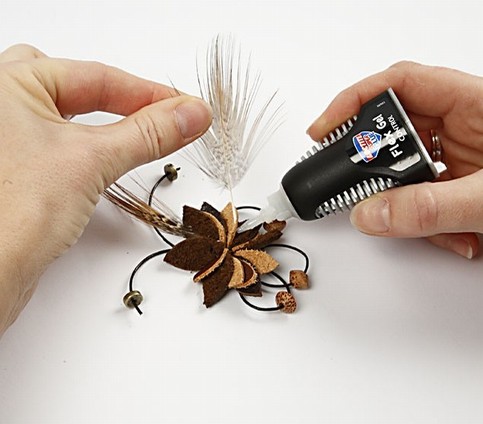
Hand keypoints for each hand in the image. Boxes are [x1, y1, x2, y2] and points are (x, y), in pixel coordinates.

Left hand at [0, 44, 211, 334]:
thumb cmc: (11, 213)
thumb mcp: (92, 160)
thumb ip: (147, 134)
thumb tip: (191, 114)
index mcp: (8, 83)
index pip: (95, 76)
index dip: (148, 93)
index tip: (185, 108)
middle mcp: (3, 108)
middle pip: (75, 87)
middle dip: (119, 100)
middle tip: (157, 114)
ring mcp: (8, 142)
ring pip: (69, 119)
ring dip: (107, 128)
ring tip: (139, 138)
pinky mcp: (18, 173)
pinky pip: (63, 148)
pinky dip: (90, 151)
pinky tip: (106, 164)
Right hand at [307, 61, 482, 258]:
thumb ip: (431, 207)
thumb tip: (370, 214)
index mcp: (476, 104)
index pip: (400, 84)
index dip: (354, 101)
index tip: (323, 129)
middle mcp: (466, 126)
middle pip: (396, 134)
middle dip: (380, 171)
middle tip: (366, 194)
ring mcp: (464, 158)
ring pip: (409, 175)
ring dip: (411, 208)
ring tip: (441, 231)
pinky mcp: (465, 186)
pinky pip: (427, 200)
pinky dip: (433, 225)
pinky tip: (461, 240)